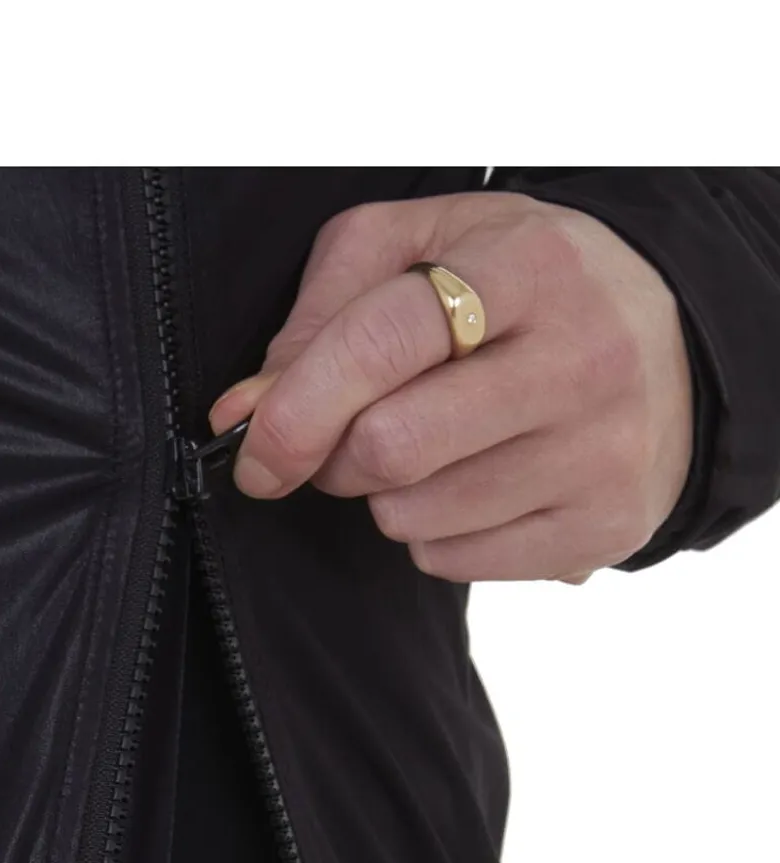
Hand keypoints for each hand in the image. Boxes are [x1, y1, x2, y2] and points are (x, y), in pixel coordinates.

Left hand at [204, 190, 694, 583]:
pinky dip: (433, 534)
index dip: (296, 407)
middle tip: (352, 437)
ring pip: (413, 516)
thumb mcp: (425, 248)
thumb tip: (242, 412)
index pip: (383, 341)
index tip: (252, 449)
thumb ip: (322, 312)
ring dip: (387, 496)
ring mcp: (601, 449)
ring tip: (434, 449)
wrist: (674, 347)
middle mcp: (582, 355)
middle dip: (336, 457)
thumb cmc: (518, 292)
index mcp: (530, 264)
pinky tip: (474, 484)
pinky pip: (453, 561)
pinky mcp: (605, 525)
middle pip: (391, 448)